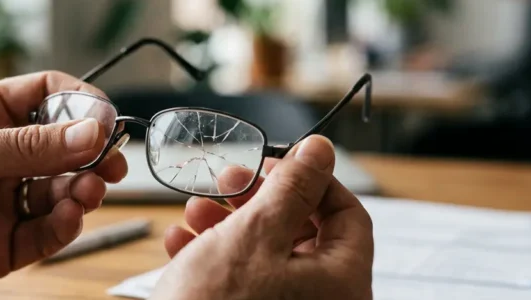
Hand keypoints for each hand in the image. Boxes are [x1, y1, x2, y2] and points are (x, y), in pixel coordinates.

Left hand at [0, 72, 127, 298]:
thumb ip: (29, 146)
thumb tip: (89, 133)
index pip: (44, 98)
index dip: (79, 104)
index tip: (105, 118)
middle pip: (63, 147)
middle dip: (91, 153)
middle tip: (111, 162)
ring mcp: (1, 202)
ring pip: (62, 191)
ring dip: (82, 189)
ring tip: (88, 190)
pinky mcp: (4, 245)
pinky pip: (47, 232)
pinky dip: (64, 225)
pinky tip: (67, 216)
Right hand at [154, 135, 373, 299]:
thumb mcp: (256, 233)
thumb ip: (293, 187)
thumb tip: (320, 151)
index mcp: (341, 283)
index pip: (348, 215)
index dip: (312, 181)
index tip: (278, 164)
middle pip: (303, 233)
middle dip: (260, 201)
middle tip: (230, 182)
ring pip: (267, 255)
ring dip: (229, 224)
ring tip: (195, 211)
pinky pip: (243, 282)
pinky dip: (215, 257)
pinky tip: (182, 243)